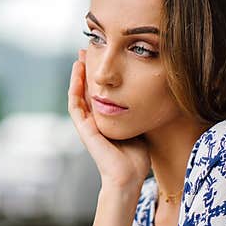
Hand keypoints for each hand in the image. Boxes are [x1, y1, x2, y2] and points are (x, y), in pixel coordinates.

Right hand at [67, 49, 150, 190]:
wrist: (128, 176)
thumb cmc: (137, 158)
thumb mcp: (139, 126)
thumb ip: (138, 113)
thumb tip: (151, 95)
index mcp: (106, 121)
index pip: (101, 94)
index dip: (100, 77)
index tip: (104, 58)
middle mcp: (94, 121)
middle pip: (87, 90)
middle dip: (88, 70)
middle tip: (89, 49)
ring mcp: (87, 124)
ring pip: (78, 93)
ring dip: (78, 74)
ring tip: (81, 55)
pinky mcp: (83, 128)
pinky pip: (75, 103)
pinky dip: (75, 86)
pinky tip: (78, 70)